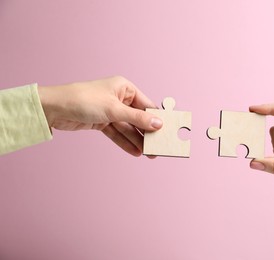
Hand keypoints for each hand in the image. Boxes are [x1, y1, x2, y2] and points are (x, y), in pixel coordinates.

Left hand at [38, 76, 162, 156]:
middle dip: (147, 133)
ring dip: (137, 140)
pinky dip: (125, 142)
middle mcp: (119, 98)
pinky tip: (135, 152)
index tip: (167, 132)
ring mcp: (110, 111)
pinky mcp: (102, 121)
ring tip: (148, 154)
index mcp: (125, 88)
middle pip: (138, 118)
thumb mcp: (114, 109)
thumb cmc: (83, 100)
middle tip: (158, 147)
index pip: (146, 105)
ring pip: (128, 128)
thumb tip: (159, 124)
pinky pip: (117, 133)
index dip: (157, 119)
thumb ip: (137, 118)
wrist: (54, 108)